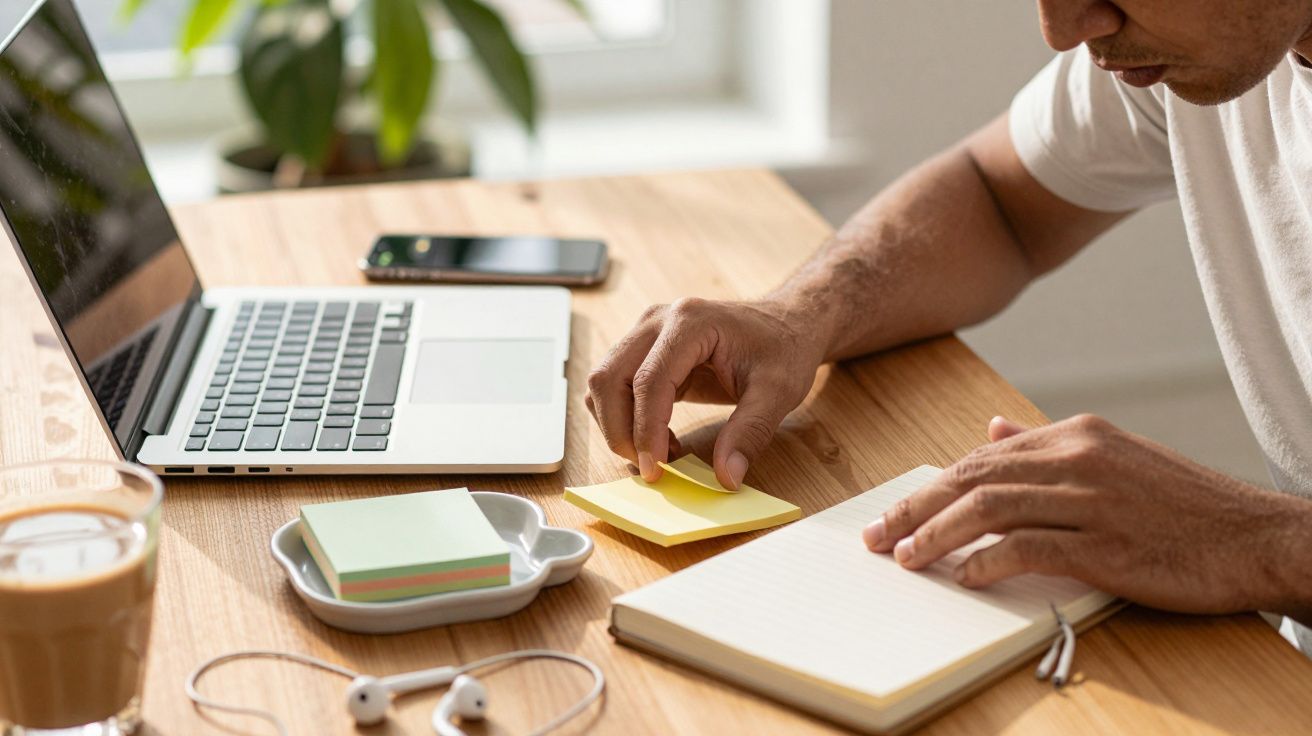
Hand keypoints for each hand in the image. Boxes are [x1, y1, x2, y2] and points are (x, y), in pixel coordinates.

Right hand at [586, 297, 825, 488]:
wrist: (785, 323)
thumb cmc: (783, 349)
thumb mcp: (778, 393)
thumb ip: (750, 433)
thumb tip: (726, 477)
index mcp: (691, 322)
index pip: (649, 380)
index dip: (646, 430)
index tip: (656, 469)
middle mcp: (658, 320)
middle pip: (610, 379)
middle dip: (621, 431)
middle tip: (652, 468)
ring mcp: (646, 332)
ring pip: (602, 383)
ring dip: (619, 426)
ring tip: (662, 451)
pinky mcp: (643, 350)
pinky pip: (615, 386)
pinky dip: (626, 418)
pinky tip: (661, 436)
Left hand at [863, 414, 1309, 615]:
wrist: (1255, 536)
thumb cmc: (1183, 505)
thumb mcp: (1115, 456)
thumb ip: (1048, 446)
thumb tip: (992, 430)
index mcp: (1077, 434)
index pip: (983, 456)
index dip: (934, 485)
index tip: (897, 511)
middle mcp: (1078, 457)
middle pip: (974, 476)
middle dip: (917, 507)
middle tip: (877, 535)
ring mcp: (1092, 498)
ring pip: (991, 507)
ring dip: (938, 534)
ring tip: (905, 557)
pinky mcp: (1106, 542)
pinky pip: (1029, 547)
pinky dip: (988, 561)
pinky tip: (963, 577)